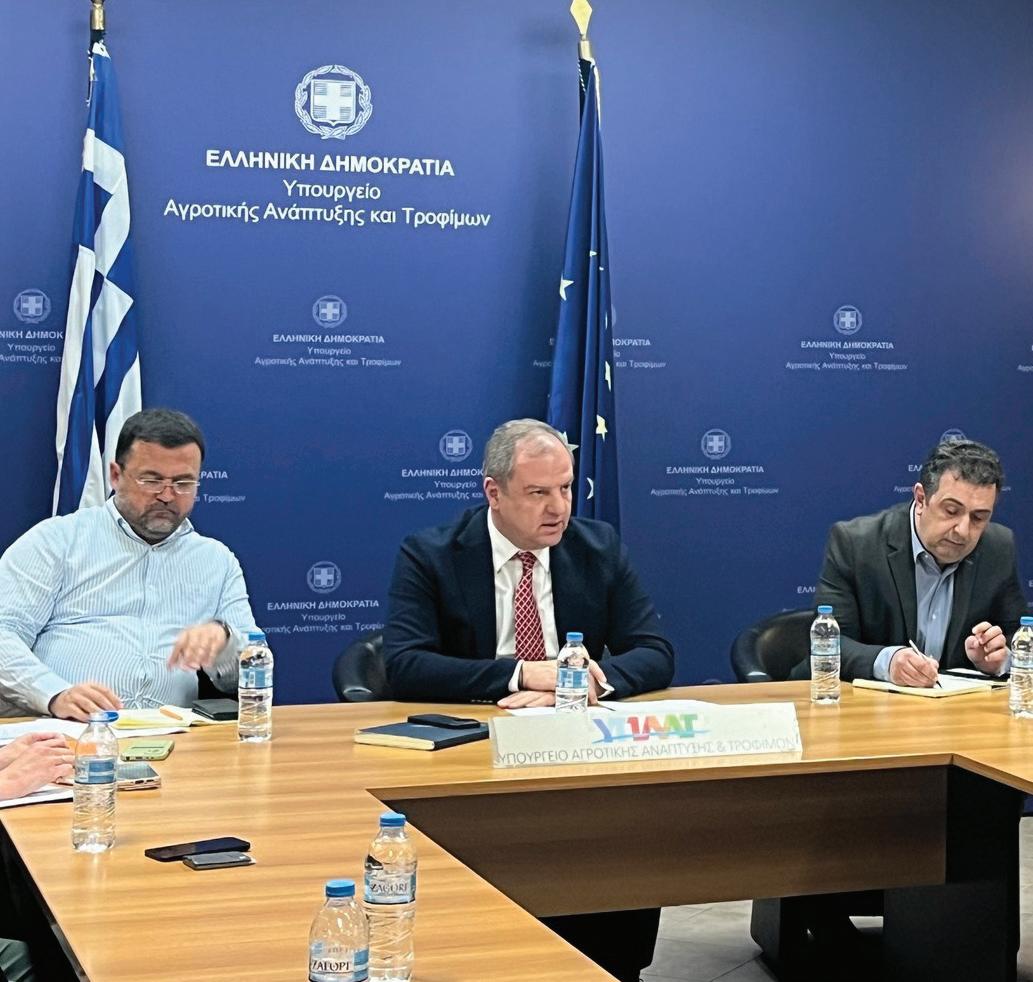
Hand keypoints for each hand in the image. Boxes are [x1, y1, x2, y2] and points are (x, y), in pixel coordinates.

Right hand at [0, 736, 72, 799]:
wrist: (8, 782)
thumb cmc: (15, 772)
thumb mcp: (27, 755)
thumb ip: (39, 753)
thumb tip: (49, 756)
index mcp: (39, 746)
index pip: (60, 741)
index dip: (64, 748)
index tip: (65, 752)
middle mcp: (46, 751)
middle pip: (67, 750)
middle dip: (69, 757)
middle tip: (68, 762)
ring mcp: (50, 760)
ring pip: (70, 758)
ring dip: (70, 764)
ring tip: (67, 769)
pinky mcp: (52, 771)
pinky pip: (68, 768)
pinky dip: (68, 772)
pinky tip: (63, 775)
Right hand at [49, 683, 121, 720]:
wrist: (59, 700)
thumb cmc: (79, 698)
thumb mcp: (90, 695)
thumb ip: (101, 700)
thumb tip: (116, 708)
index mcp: (90, 685)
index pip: (105, 690)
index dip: (114, 698)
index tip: (119, 706)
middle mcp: (82, 689)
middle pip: (98, 696)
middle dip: (107, 705)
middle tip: (113, 713)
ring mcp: (73, 696)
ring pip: (88, 704)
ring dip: (97, 712)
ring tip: (104, 718)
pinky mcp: (66, 706)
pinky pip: (77, 711)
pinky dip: (84, 717)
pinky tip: (90, 720)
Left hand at [167, 621, 229, 671]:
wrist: (216, 628)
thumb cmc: (198, 638)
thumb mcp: (187, 642)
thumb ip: (179, 654)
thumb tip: (170, 666)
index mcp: (186, 633)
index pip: (179, 644)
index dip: (175, 656)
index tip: (172, 667)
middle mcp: (196, 632)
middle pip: (191, 647)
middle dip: (189, 659)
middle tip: (189, 668)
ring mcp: (208, 634)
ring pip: (202, 648)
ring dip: (199, 659)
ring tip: (198, 667)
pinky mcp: (218, 638)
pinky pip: (213, 649)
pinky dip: (210, 658)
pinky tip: (207, 665)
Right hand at [496, 658, 610, 707]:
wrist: (524, 673)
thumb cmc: (538, 672)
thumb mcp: (555, 668)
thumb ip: (567, 673)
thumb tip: (579, 682)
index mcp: (567, 661)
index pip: (587, 662)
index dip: (597, 671)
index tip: (603, 680)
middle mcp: (565, 665)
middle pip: (586, 675)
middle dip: (592, 688)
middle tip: (595, 698)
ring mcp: (560, 672)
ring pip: (579, 683)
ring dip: (586, 693)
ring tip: (589, 701)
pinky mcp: (554, 680)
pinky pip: (568, 688)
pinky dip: (574, 695)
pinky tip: (577, 701)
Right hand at [888, 648, 938, 686]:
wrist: (895, 659)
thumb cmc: (909, 658)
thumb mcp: (920, 655)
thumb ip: (930, 662)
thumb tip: (935, 673)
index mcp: (908, 654)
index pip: (922, 665)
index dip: (931, 672)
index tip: (935, 676)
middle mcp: (901, 662)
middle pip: (918, 675)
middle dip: (928, 680)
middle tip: (933, 682)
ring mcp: (898, 671)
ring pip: (913, 681)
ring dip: (923, 684)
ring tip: (928, 683)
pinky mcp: (896, 678)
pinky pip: (909, 684)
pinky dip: (916, 685)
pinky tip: (920, 683)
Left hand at [965, 622, 1008, 673]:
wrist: (983, 666)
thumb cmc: (977, 654)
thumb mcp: (970, 648)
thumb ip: (970, 642)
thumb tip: (975, 641)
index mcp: (985, 633)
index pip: (986, 625)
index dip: (981, 627)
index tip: (974, 632)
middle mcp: (994, 637)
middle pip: (997, 629)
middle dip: (988, 635)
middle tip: (980, 642)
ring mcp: (1000, 645)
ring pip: (1001, 639)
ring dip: (992, 644)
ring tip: (985, 650)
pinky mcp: (1004, 654)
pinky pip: (1003, 652)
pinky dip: (994, 655)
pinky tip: (987, 658)